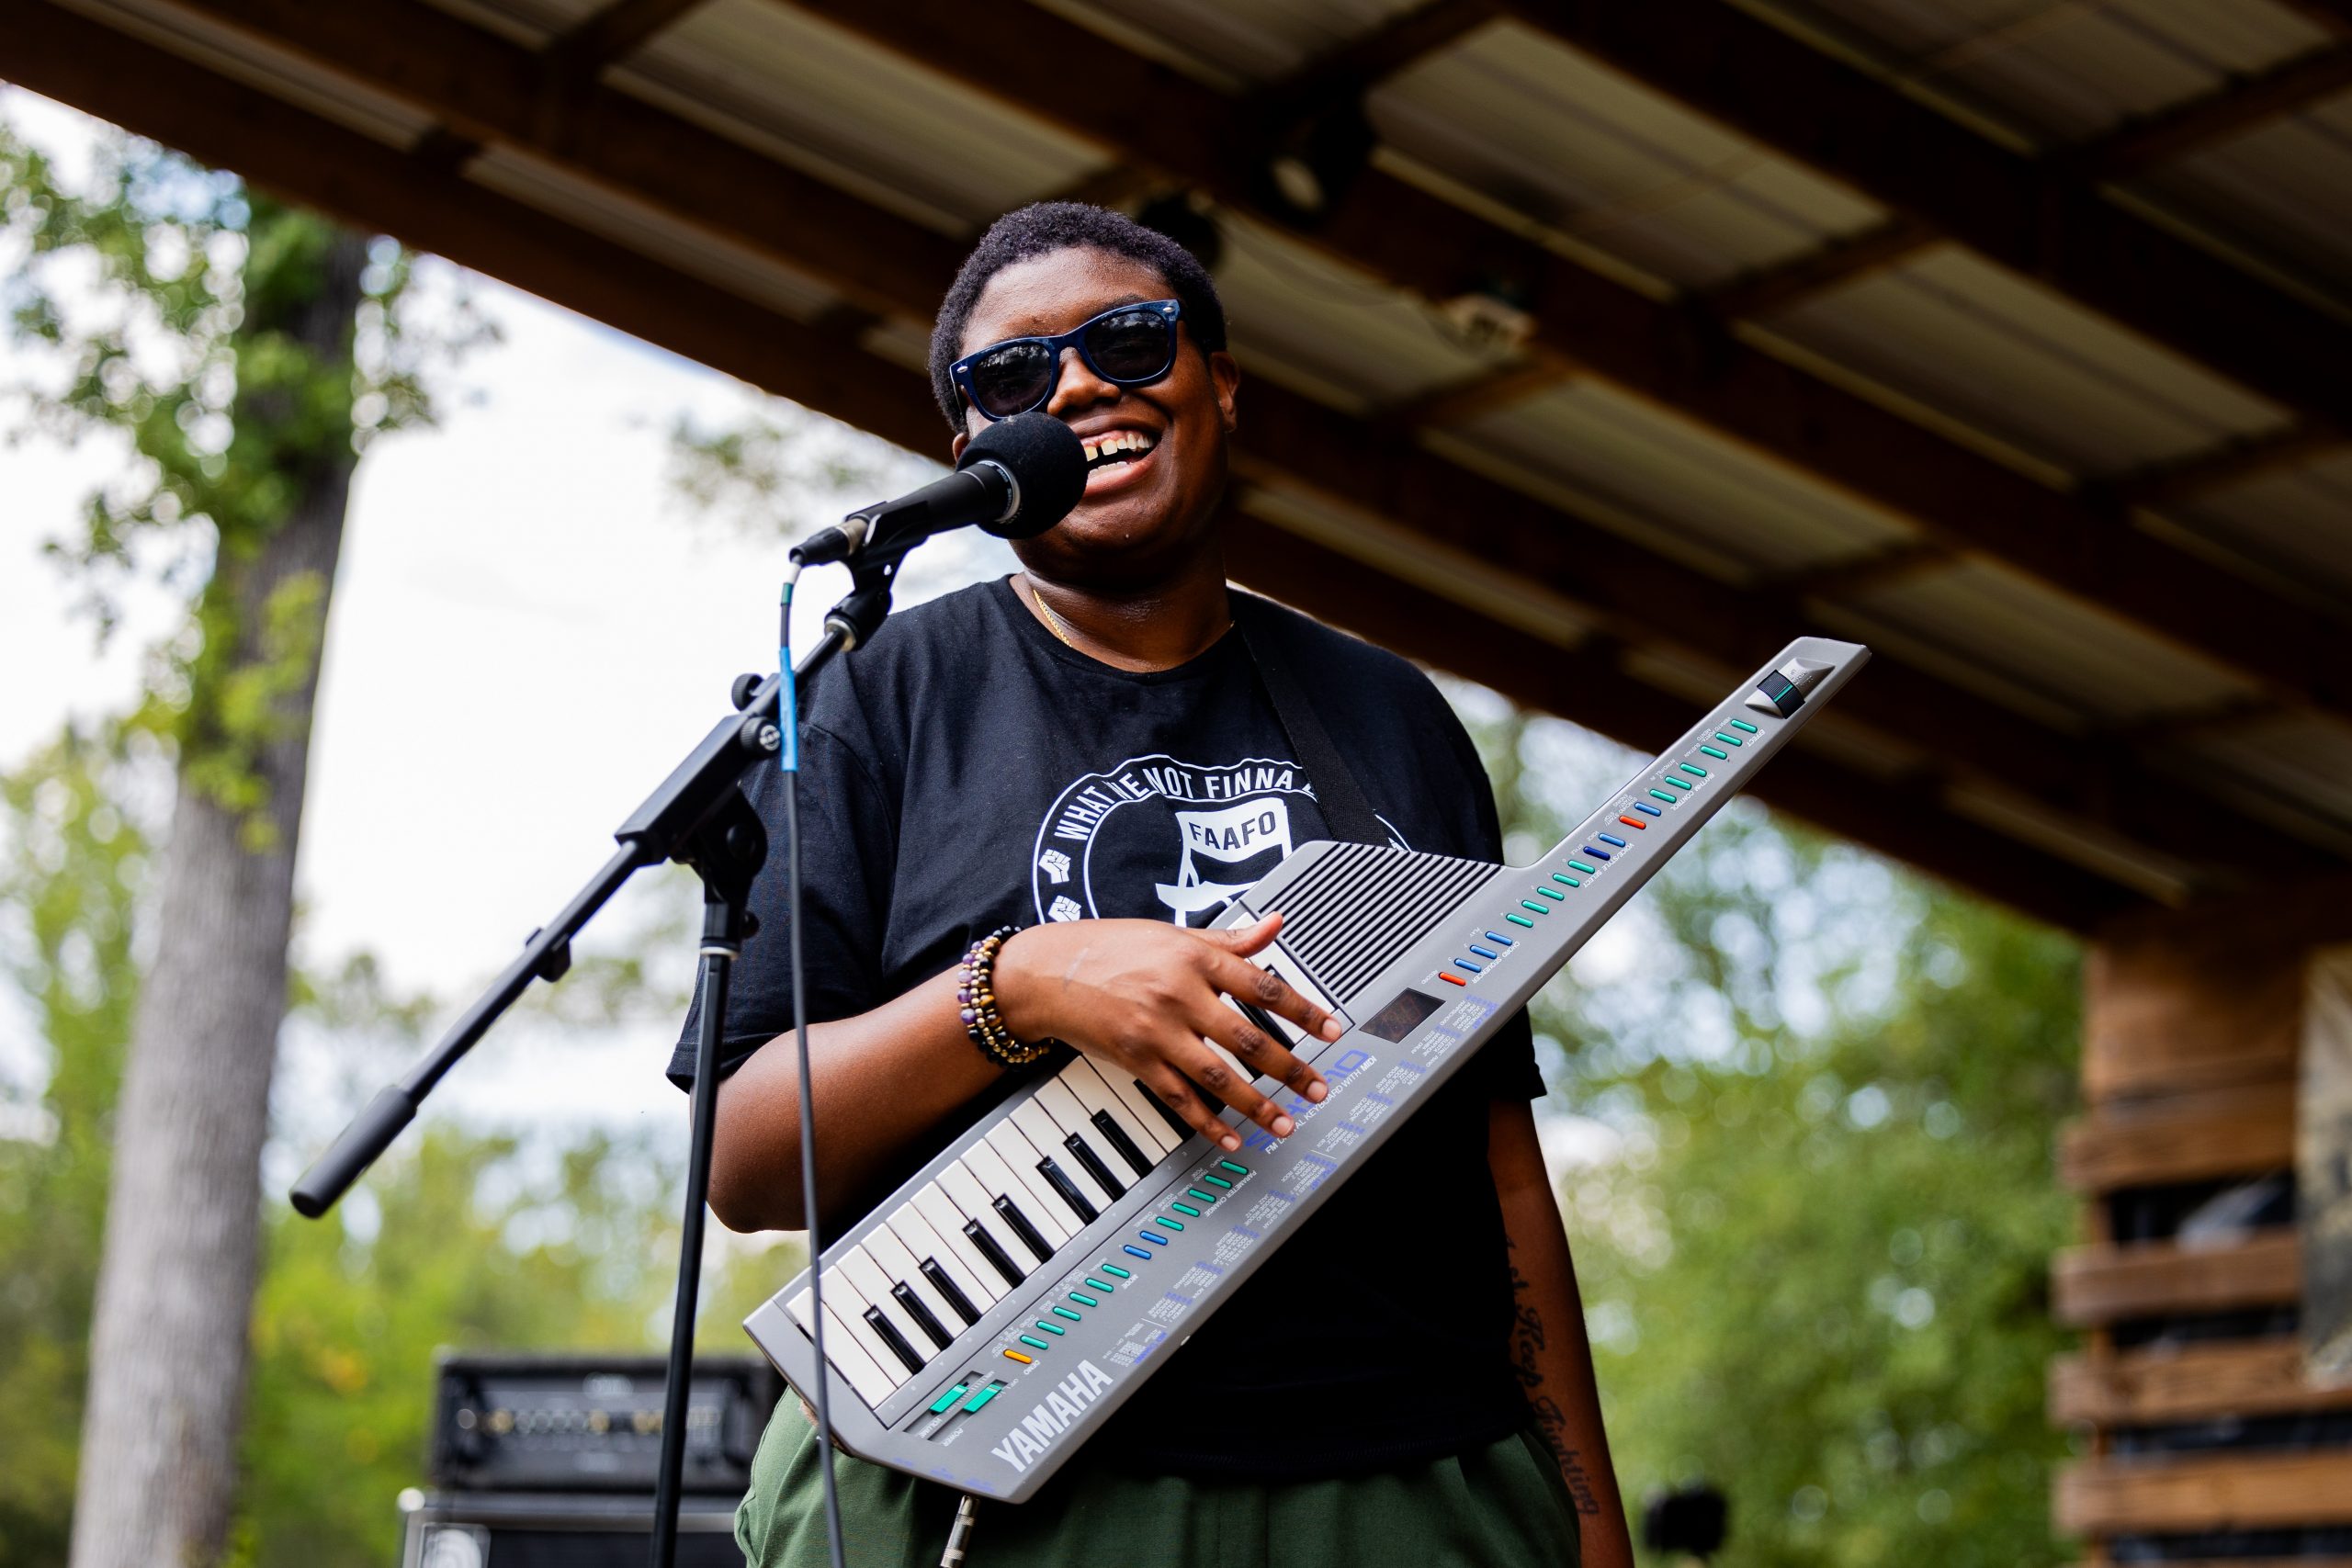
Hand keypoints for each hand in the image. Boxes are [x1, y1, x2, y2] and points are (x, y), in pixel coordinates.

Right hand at [993, 914, 1341, 1151]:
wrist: (1047, 972)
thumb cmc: (1109, 948)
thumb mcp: (1173, 934)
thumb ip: (1228, 939)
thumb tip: (1275, 925)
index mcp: (1195, 959)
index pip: (1263, 986)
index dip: (1304, 1011)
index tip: (1332, 1031)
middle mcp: (1179, 995)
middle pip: (1249, 1038)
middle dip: (1291, 1068)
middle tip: (1318, 1087)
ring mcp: (1157, 1032)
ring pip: (1218, 1077)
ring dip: (1257, 1104)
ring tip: (1285, 1122)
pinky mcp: (1136, 1060)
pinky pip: (1179, 1098)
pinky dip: (1208, 1123)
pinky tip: (1231, 1138)